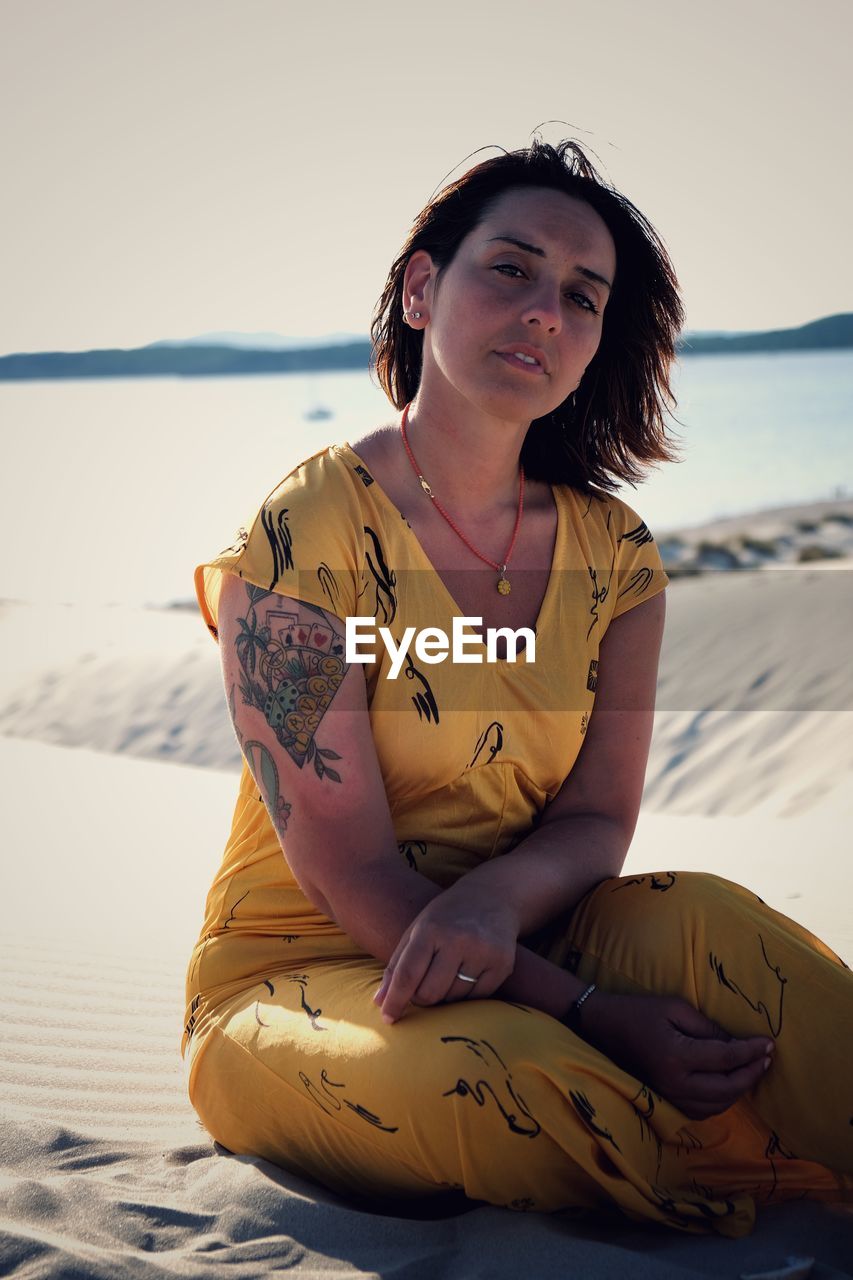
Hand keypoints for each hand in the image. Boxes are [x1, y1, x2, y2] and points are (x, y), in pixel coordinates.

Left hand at [373, 883, 519, 1023]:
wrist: (492, 897)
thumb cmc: (446, 917)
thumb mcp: (417, 930)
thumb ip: (396, 966)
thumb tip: (379, 1002)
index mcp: (431, 929)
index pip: (408, 974)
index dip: (395, 1000)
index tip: (388, 1018)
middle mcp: (458, 940)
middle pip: (430, 993)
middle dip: (422, 997)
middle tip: (424, 985)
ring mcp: (483, 952)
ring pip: (454, 999)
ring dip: (445, 995)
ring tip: (449, 972)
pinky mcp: (503, 964)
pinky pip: (477, 999)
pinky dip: (467, 994)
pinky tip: (468, 973)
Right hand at [579, 992, 775, 1119]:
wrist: (603, 1027)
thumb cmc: (639, 1011)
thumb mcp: (676, 1008)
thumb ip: (708, 1029)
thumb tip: (737, 1045)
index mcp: (677, 1056)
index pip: (726, 1058)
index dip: (751, 1051)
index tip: (769, 1043)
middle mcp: (674, 1083)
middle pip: (727, 1089)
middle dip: (751, 1074)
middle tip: (766, 1058)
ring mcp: (669, 1096)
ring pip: (717, 1105)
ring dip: (739, 1090)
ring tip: (752, 1070)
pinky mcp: (665, 1101)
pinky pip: (702, 1110)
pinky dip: (721, 1100)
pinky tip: (729, 1084)